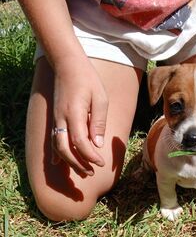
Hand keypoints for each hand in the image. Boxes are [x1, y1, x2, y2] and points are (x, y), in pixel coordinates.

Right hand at [52, 56, 107, 174]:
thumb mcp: (101, 99)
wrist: (68, 65)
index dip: (90, 156)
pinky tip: (58, 164)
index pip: (80, 142)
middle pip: (66, 149)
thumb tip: (98, 144)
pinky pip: (54, 140)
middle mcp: (62, 118)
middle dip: (78, 164)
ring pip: (58, 147)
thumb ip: (99, 122)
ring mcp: (57, 119)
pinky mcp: (56, 119)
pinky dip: (56, 153)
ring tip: (83, 171)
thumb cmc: (88, 80)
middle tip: (92, 172)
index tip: (101, 163)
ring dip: (70, 162)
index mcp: (75, 113)